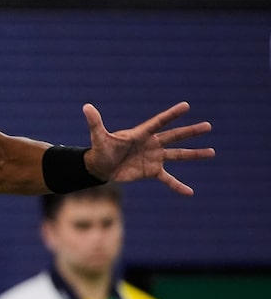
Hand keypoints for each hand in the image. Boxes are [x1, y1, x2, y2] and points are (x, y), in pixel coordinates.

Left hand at [82, 101, 213, 194]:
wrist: (101, 167)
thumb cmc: (100, 150)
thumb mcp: (98, 137)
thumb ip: (95, 122)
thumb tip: (86, 106)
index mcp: (141, 134)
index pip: (159, 122)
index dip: (171, 115)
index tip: (186, 106)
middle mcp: (151, 144)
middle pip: (174, 136)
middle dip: (191, 132)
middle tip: (208, 126)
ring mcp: (154, 157)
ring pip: (178, 155)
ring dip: (194, 154)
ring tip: (212, 152)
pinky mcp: (151, 171)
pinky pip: (168, 179)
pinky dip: (178, 186)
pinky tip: (190, 192)